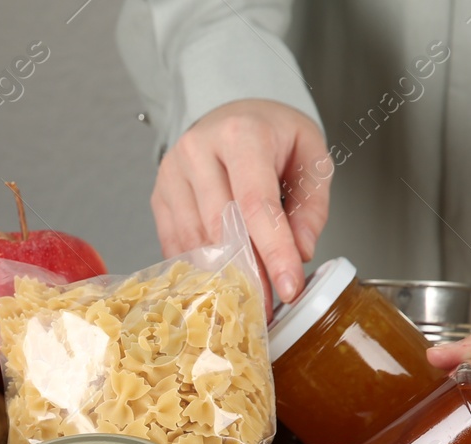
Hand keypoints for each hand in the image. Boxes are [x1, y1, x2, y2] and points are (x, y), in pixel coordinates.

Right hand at [153, 99, 330, 302]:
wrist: (232, 114)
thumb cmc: (272, 134)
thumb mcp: (310, 155)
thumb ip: (311, 205)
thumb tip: (302, 250)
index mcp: (241, 134)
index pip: (256, 203)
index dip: (274, 251)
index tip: (289, 287)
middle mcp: (199, 151)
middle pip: (222, 227)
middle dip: (249, 272)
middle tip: (268, 303)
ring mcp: (172, 174)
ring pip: (196, 241)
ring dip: (223, 275)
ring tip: (247, 296)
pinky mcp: (159, 196)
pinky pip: (176, 243)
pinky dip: (198, 267)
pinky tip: (218, 280)